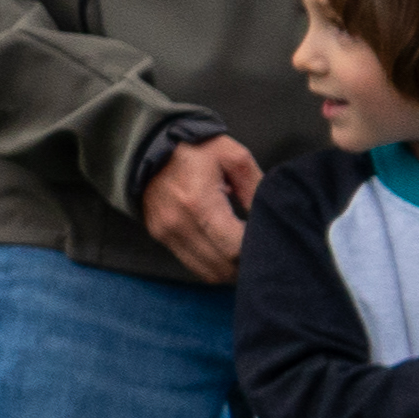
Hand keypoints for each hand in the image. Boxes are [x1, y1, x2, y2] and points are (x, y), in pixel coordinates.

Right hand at [136, 136, 261, 285]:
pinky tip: (224, 249)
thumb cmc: (196, 148)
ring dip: (231, 269)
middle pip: (223, 267)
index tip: (270, 241)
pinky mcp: (159, 236)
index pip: (234, 249)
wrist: (148, 144)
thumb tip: (268, 218)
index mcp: (198, 204)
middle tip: (262, 249)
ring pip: (209, 273)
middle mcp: (178, 224)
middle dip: (247, 264)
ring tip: (245, 253)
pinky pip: (194, 265)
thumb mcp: (233, 157)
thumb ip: (255, 188)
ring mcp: (166, 233)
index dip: (256, 251)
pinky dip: (214, 264)